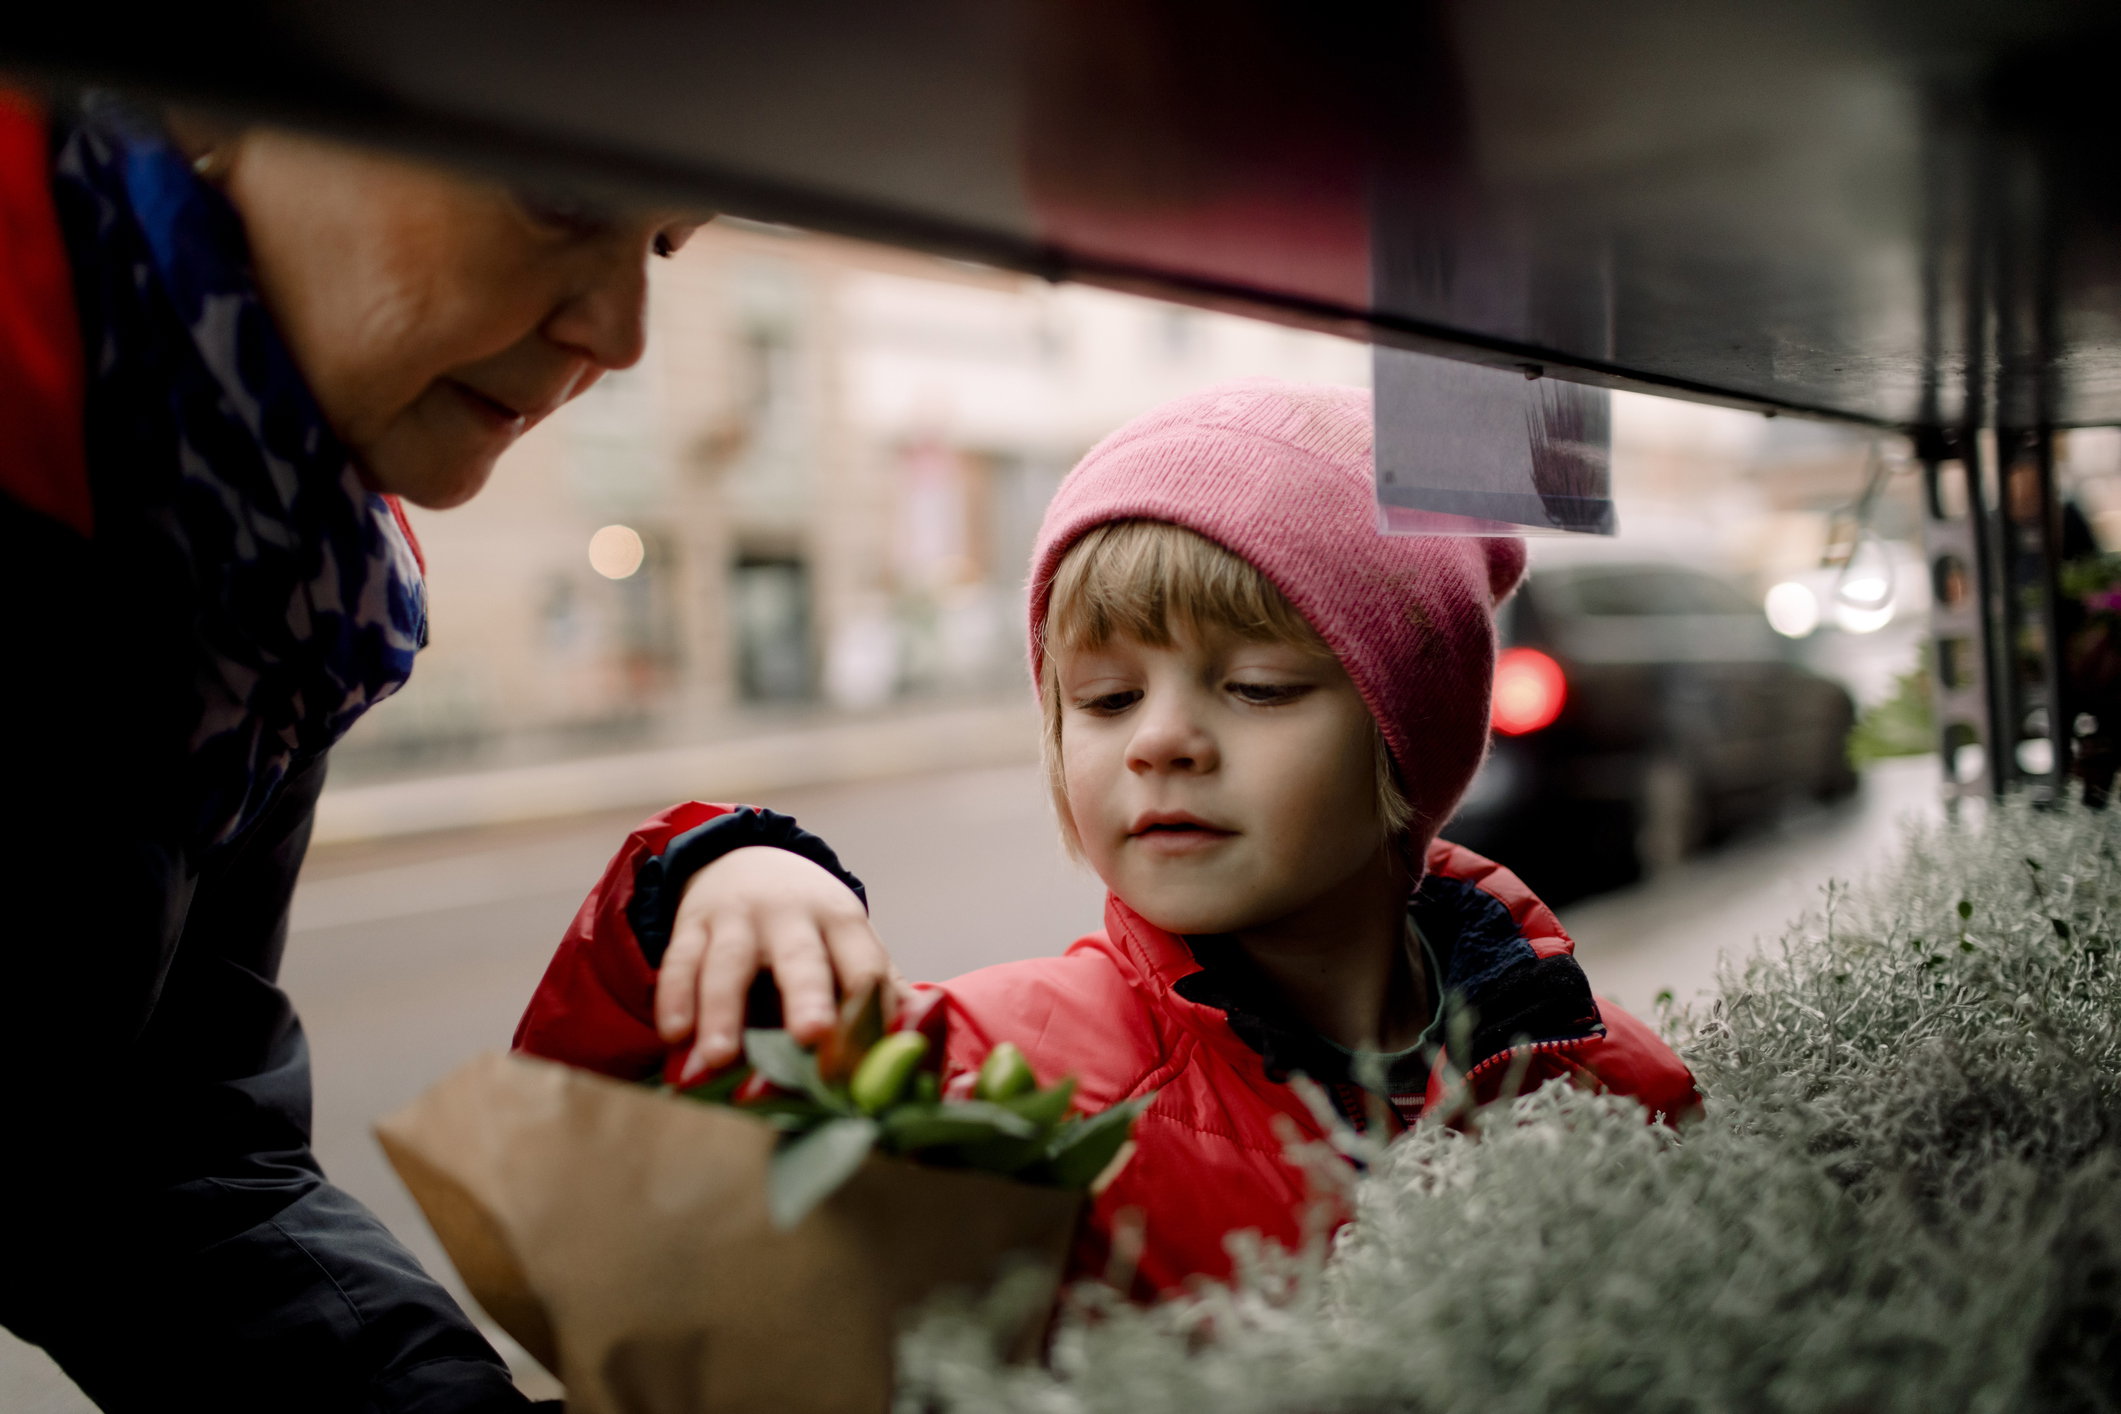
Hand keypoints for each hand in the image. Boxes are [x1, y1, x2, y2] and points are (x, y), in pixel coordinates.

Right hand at [654, 845, 898, 1083]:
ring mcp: (737, 918)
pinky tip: (674, 1036)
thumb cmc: (811, 925)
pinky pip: (679, 961)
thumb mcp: (850, 940)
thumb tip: (917, 1039)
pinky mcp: (692, 925)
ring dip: (723, 1010)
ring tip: (720, 1059)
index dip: (868, 1006)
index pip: (863, 964)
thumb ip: (880, 987)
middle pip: (800, 956)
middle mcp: (791, 916)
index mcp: (841, 922)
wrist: (747, 859)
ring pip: (729, 963)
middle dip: (806, 995)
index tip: (868, 1052)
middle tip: (811, 1035)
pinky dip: (674, 997)